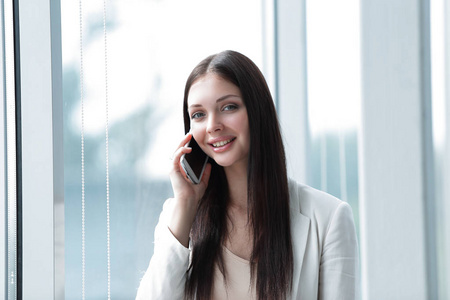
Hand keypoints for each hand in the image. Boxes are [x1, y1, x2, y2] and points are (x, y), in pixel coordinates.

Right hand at [168, 132, 211, 246]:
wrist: (189, 202)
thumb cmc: (195, 194)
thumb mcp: (204, 181)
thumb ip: (206, 173)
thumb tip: (209, 164)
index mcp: (182, 170)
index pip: (184, 155)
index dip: (187, 146)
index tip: (193, 140)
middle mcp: (177, 168)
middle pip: (179, 151)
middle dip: (184, 142)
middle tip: (191, 134)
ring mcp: (174, 169)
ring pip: (176, 152)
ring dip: (182, 143)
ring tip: (188, 136)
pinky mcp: (173, 170)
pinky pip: (176, 157)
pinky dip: (181, 151)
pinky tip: (188, 149)